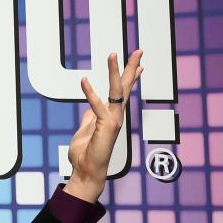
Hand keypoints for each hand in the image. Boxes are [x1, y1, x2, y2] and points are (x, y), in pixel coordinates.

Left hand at [63, 49, 144, 202]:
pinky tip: (83, 80)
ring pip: (116, 91)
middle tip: (139, 51)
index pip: (122, 93)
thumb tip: (90, 107)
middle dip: (131, 68)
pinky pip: (97, 106)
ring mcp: (113, 121)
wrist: (86, 172)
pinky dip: (89, 93)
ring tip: (113, 55)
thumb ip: (89, 118)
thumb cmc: (86, 154)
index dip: (129, 77)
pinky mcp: (105, 126)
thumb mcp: (85, 130)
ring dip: (114, 72)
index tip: (139, 64)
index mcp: (111, 116)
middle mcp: (116, 116)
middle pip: (126, 87)